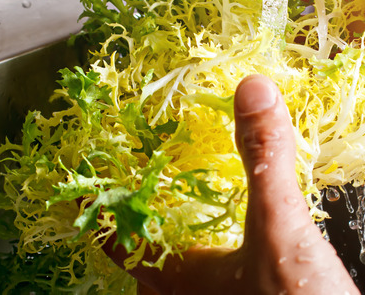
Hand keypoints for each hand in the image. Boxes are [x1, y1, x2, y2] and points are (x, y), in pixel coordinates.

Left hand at [105, 75, 358, 294]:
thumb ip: (265, 160)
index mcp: (177, 281)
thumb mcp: (282, 231)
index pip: (118, 238)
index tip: (81, 183)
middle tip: (136, 188)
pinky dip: (212, 259)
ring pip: (178, 277)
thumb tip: (250, 89)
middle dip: (137, 225)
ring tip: (184, 210)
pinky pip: (211, 285)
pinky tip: (238, 246)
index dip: (98, 208)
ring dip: (177, 242)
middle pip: (143, 262)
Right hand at [244, 0, 364, 138]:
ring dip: (296, 105)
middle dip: (276, 71)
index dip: (269, 23)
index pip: (299, 14)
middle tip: (242, 80)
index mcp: (358, 3)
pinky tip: (298, 139)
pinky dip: (328, 136)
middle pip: (305, 61)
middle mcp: (362, 45)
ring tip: (262, 112)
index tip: (236, 33)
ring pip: (321, 99)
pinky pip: (352, 132)